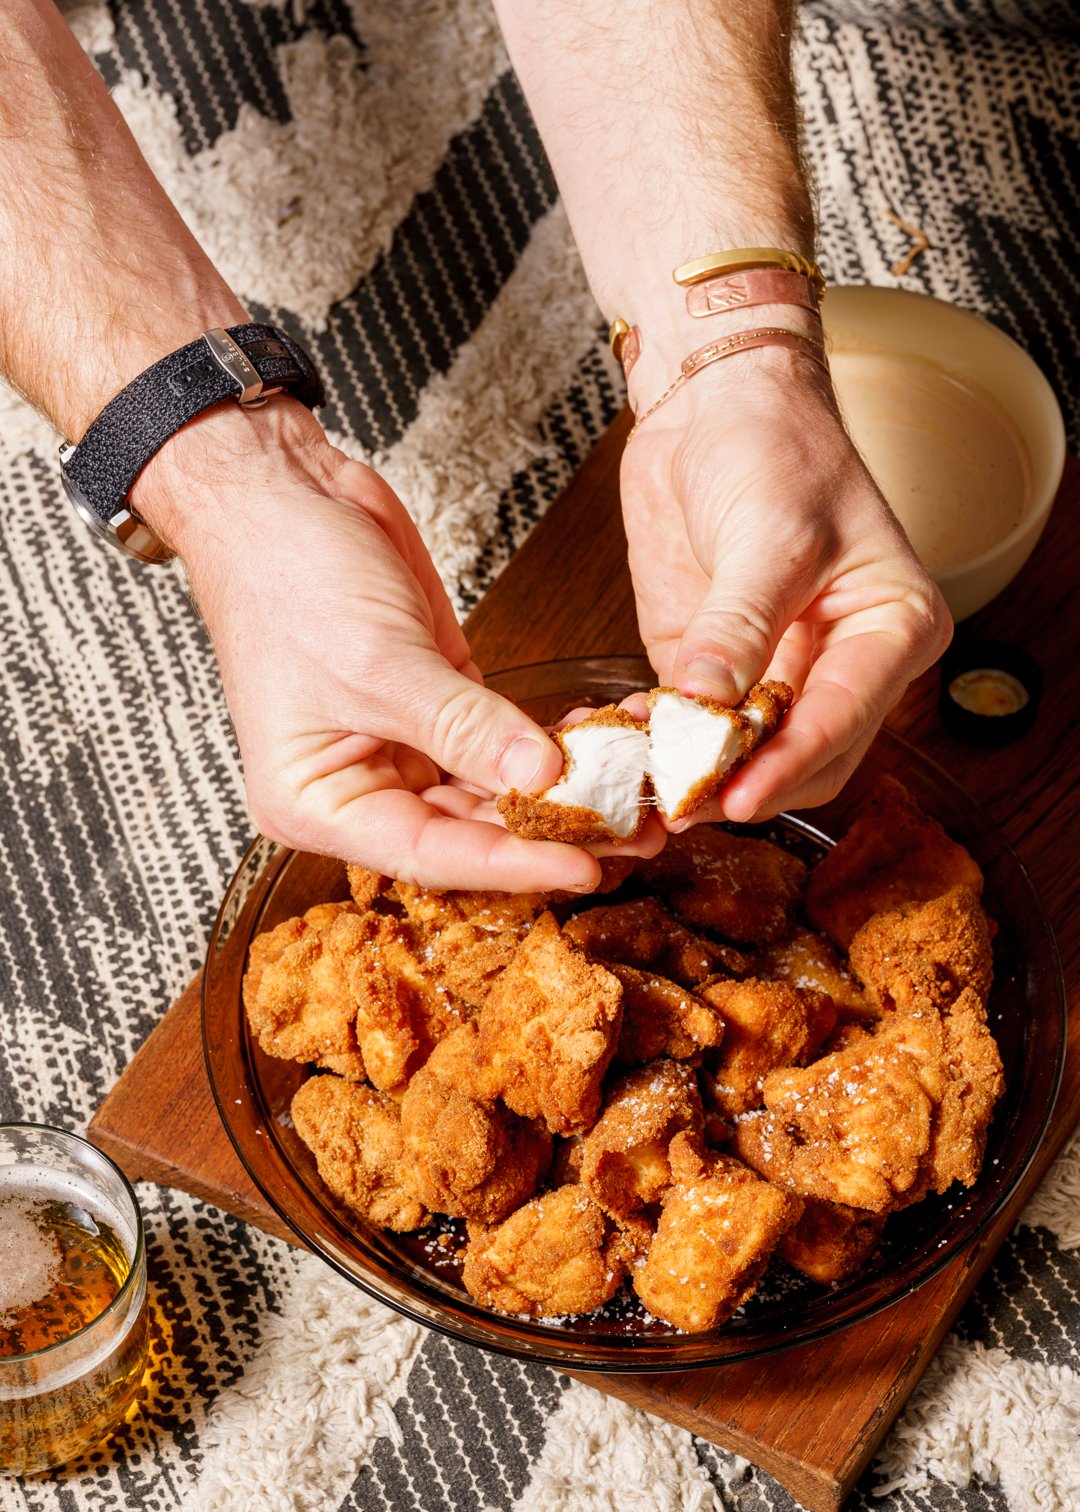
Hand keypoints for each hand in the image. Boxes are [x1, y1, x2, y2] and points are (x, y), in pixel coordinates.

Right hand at [134, 400, 614, 891]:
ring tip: (630, 795)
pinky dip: (546, 744)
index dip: (508, 865)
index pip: (426, 855)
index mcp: (317, 802)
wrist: (279, 491)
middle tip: (629, 835)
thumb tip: (539, 776)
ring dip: (558, 792)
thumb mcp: (379, 661)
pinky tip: (597, 742)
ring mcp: (402, 745)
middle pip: (467, 833)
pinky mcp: (439, 703)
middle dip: (547, 832)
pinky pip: (500, 742)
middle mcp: (360, 786)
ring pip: (492, 791)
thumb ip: (463, 726)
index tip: (580, 867)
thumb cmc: (285, 576)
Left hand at [619, 346, 951, 823]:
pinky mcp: (710, 670)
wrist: (716, 402)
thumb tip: (707, 701)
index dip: (791, 762)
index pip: (846, 717)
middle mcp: (841, 663)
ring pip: (745, 757)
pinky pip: (690, 728)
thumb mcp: (770, 532)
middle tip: (684, 802)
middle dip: (744, 783)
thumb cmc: (776, 446)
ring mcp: (773, 672)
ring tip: (646, 786)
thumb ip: (740, 623)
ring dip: (696, 775)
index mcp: (891, 629)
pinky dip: (658, 745)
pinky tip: (624, 746)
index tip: (738, 795)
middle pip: (804, 758)